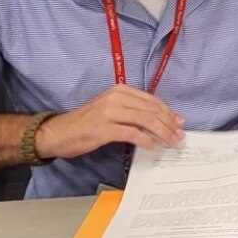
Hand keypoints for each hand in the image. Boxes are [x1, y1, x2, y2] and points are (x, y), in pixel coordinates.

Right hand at [36, 85, 183, 159]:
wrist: (58, 132)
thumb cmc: (85, 123)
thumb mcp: (110, 109)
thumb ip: (131, 111)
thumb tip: (157, 120)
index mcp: (119, 90)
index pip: (151, 100)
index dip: (168, 112)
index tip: (179, 123)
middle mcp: (116, 98)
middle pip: (152, 110)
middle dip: (169, 124)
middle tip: (179, 136)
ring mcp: (110, 112)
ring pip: (146, 121)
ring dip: (162, 133)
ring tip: (171, 142)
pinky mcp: (104, 128)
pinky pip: (132, 133)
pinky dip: (145, 140)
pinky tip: (152, 146)